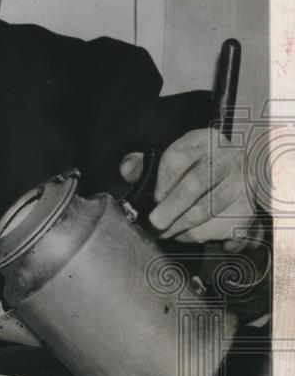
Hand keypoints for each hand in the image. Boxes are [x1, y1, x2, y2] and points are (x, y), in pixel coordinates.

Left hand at [119, 129, 258, 248]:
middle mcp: (228, 157)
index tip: (155, 198)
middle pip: (195, 183)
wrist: (231, 182)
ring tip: (164, 232)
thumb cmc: (193, 171)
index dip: (163, 181)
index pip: (179, 157)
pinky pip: (219, 226)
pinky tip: (185, 233)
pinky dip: (198, 235)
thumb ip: (143, 165)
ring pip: (207, 209)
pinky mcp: (248, 207)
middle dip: (171, 208)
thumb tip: (127, 169)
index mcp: (204, 140)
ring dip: (180, 225)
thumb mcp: (168, 160)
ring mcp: (242, 182)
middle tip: (155, 223)